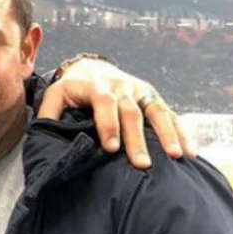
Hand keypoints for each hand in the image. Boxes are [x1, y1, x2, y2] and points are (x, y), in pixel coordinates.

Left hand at [37, 58, 195, 168]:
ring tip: (174, 156)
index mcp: (97, 86)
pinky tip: (189, 151)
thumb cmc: (72, 90)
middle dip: (137, 138)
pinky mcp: (153, 98)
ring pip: (157, 111)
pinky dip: (182, 132)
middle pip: (132, 112)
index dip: (108, 124)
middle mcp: (122, 86)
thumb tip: (43, 135)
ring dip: (167, 134)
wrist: (91, 69)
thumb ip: (48, 114)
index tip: (110, 148)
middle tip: (140, 164)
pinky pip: (170, 115)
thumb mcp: (55, 96)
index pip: (104, 103)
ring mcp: (141, 91)